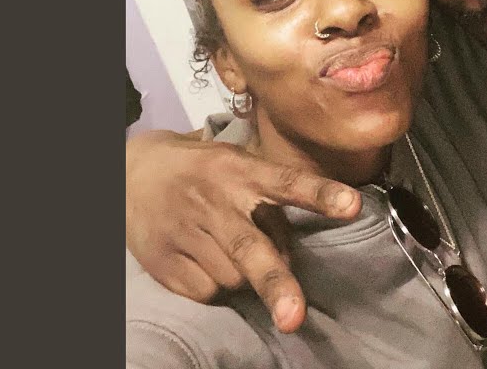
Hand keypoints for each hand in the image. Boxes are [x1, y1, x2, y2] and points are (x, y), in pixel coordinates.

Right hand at [125, 129, 361, 330]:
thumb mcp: (241, 167)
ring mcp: (186, 231)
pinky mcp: (163, 260)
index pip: (288, 183)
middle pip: (250, 248)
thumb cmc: (206, 173)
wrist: (133, 173)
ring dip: (245, 277)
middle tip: (295, 317)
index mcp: (242, 172)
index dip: (321, 195)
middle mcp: (215, 201)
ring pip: (233, 278)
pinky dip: (215, 286)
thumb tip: (290, 256)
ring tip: (229, 250)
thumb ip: (271, 203)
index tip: (353, 206)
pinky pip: (206, 291)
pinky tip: (205, 260)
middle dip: (275, 284)